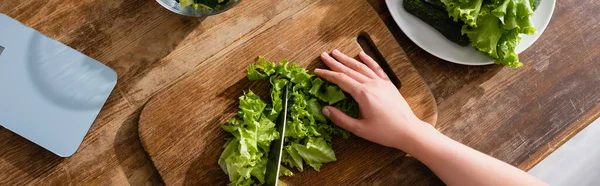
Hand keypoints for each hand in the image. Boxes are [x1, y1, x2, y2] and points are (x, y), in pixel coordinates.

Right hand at [315, 49, 431, 150]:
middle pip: (349, 70)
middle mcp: (371, 84)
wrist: (408, 130)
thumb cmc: (385, 132)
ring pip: (361, 67)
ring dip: (348, 59)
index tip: (317, 71)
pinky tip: (362, 55)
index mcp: (363, 94)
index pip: (340, 80)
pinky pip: (376, 69)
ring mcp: (381, 83)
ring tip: (337, 53)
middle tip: (323, 56)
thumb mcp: (359, 129)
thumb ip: (341, 119)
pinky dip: (368, 61)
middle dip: (335, 62)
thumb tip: (325, 109)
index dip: (327, 75)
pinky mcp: (388, 84)